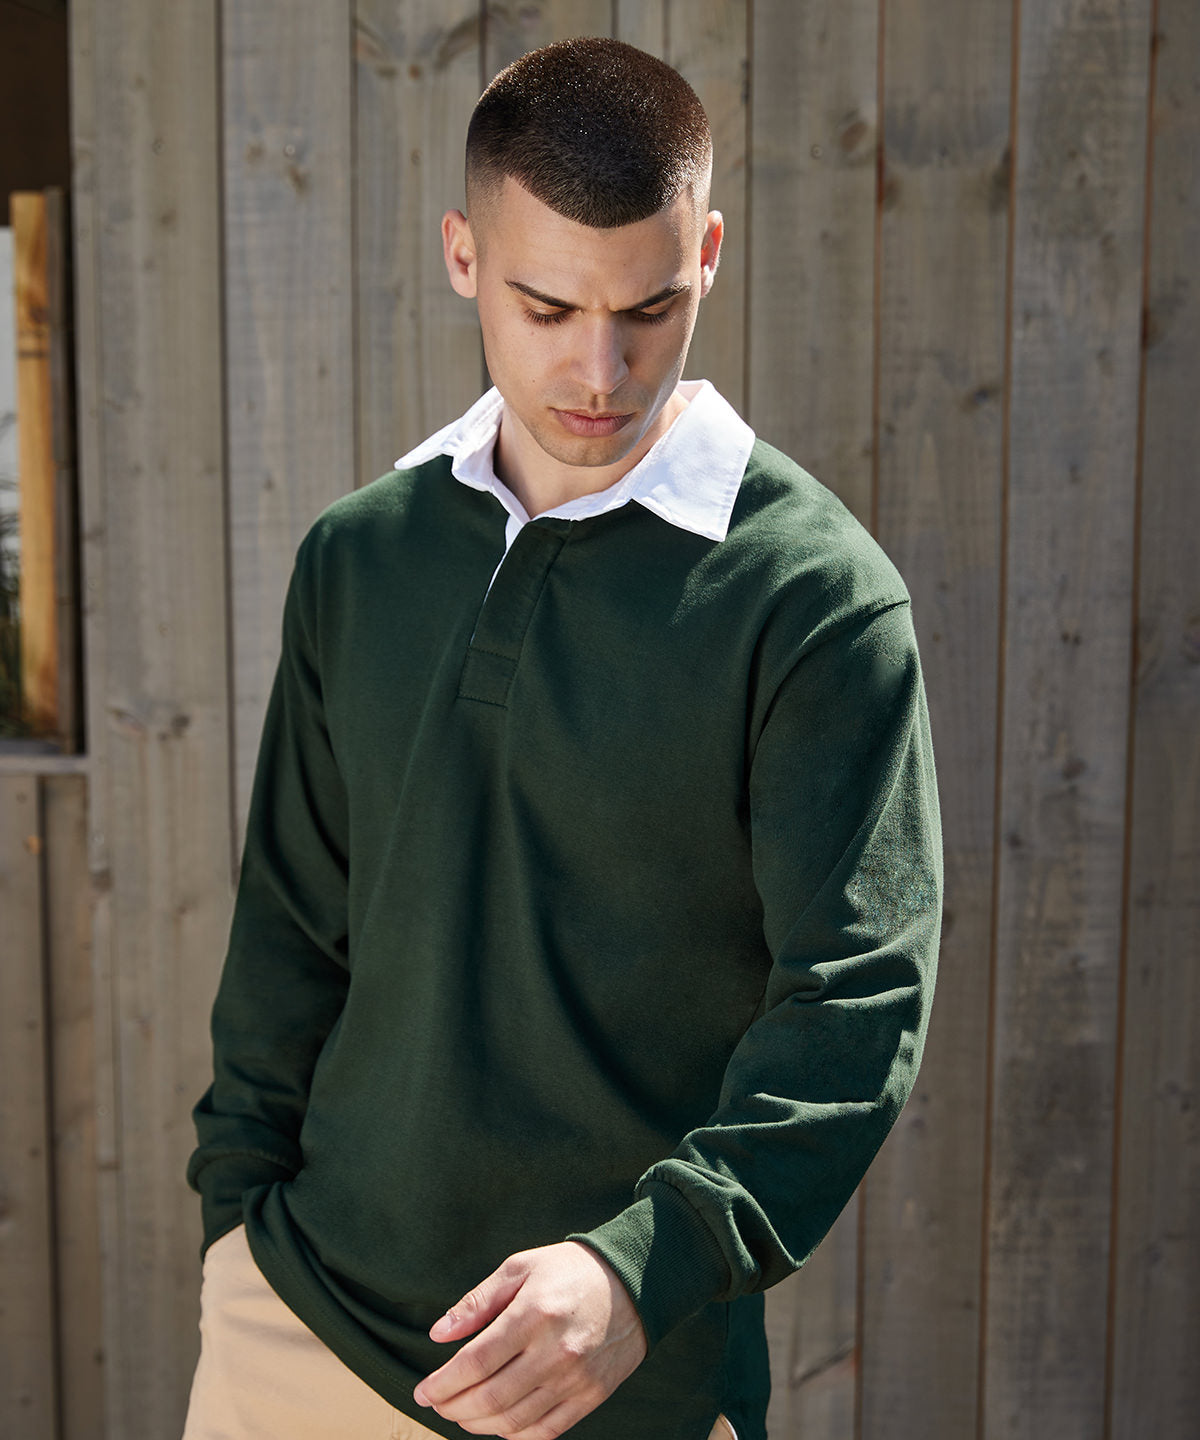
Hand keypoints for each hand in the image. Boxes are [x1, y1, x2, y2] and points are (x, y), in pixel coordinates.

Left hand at [412, 1240, 646, 1437]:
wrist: (633, 1281)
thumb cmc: (569, 1270)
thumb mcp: (520, 1267)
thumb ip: (477, 1302)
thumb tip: (438, 1333)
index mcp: (534, 1315)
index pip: (476, 1363)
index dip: (443, 1383)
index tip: (423, 1391)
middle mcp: (555, 1352)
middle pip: (491, 1399)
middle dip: (454, 1408)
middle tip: (438, 1404)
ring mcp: (576, 1379)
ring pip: (514, 1421)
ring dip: (479, 1425)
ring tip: (462, 1414)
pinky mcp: (592, 1396)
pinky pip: (546, 1431)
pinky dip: (515, 1436)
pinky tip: (499, 1425)